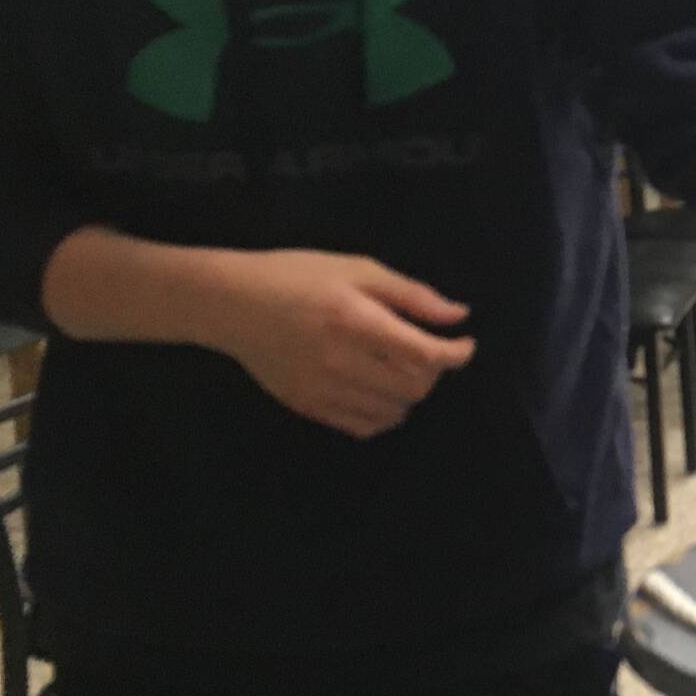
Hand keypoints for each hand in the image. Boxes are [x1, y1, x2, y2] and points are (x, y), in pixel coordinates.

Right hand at [205, 250, 474, 439]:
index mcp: (356, 321)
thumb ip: (411, 295)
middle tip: (428, 352)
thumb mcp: (357, 268)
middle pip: (415, 387)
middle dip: (434, 372)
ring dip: (410, 394)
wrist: (231, 303)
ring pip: (394, 412)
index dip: (456, 354)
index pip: (425, 355)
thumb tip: (457, 315)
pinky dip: (384, 414)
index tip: (464, 344)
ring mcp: (322, 389)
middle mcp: (341, 361)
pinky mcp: (308, 406)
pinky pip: (363, 426)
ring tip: (401, 370)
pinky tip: (379, 391)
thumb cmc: (297, 276)